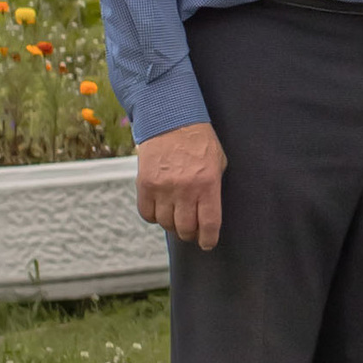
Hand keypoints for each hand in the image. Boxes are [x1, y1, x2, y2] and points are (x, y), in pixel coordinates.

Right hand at [135, 119, 225, 249]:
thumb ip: (213, 187)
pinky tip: (161, 208)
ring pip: (166, 223)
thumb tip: (208, 215)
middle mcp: (185, 188)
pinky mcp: (145, 184)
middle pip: (186, 229)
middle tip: (191, 230)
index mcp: (208, 182)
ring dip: (172, 224)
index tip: (207, 243)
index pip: (209, 223)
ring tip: (176, 215)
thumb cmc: (199, 140)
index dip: (208, 239)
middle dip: (190, 234)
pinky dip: (154, 216)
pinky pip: (148, 214)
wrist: (170, 119)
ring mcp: (163, 187)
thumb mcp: (217, 161)